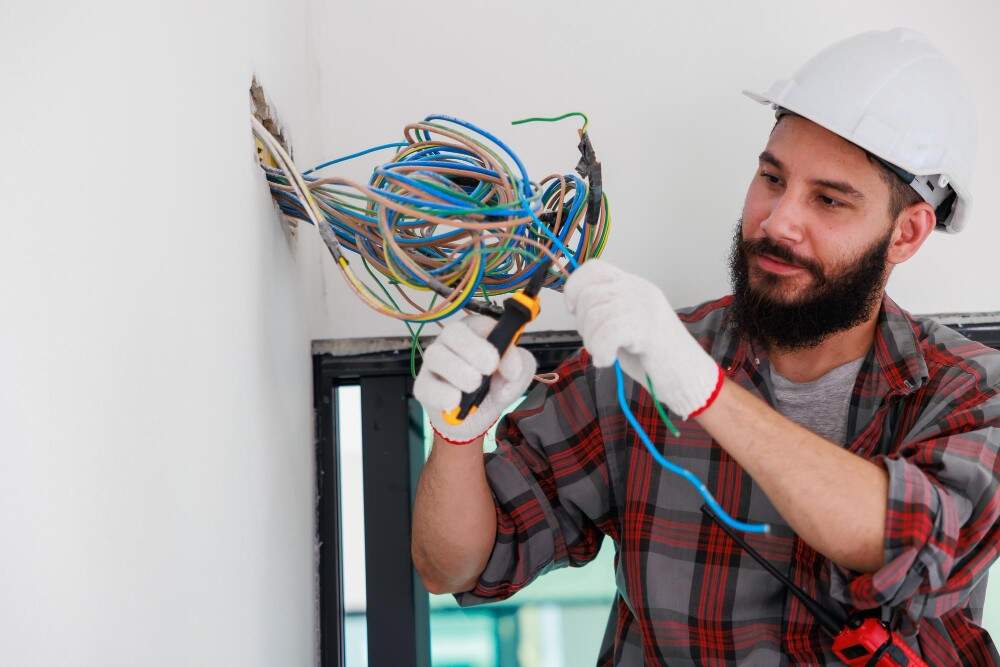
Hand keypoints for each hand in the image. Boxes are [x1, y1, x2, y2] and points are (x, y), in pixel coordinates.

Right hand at [414, 314, 537, 442]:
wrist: (476, 418)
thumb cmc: (494, 387)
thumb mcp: (517, 376)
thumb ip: (522, 367)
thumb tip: (510, 374)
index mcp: (477, 332)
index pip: (482, 324)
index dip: (495, 340)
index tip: (502, 362)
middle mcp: (452, 342)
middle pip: (453, 331)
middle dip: (473, 349)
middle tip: (488, 368)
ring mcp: (435, 363)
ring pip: (435, 355)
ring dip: (458, 371)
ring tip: (474, 386)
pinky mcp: (424, 386)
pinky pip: (426, 386)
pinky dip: (442, 395)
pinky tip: (455, 402)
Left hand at [564, 260, 722, 419]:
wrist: (688, 377)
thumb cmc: (655, 357)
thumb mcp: (626, 324)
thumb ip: (606, 310)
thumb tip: (576, 307)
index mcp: (633, 286)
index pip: (594, 268)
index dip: (575, 287)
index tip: (573, 310)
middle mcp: (639, 290)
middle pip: (589, 295)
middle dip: (582, 324)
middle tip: (597, 343)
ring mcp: (644, 307)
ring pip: (595, 315)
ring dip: (592, 341)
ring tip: (605, 354)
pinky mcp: (647, 327)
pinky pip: (606, 333)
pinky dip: (600, 352)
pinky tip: (608, 361)